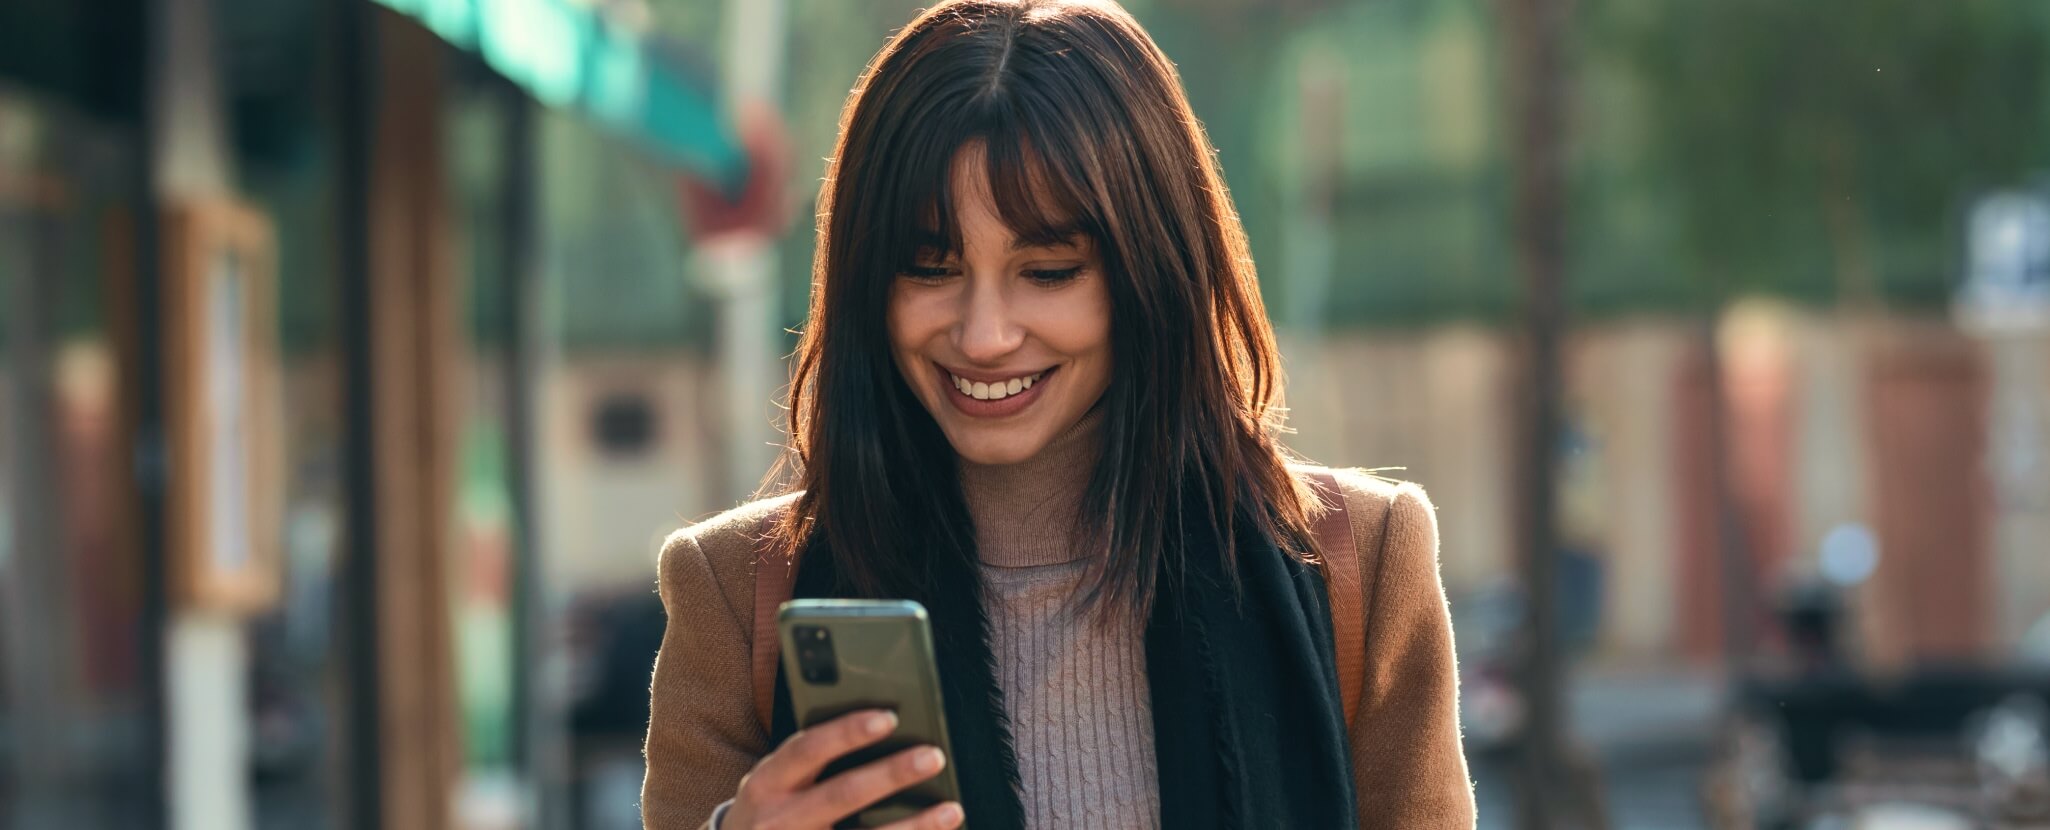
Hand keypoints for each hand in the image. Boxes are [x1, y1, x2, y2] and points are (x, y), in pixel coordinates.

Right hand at [725, 709, 963, 829]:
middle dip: (891, 775)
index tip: (888, 717)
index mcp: (768, 783)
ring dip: (914, 827)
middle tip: (933, 757)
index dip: (847, 732)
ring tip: (951, 811)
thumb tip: (879, 725)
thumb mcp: (773, 781)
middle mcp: (781, 820)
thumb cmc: (768, 809)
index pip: (808, 749)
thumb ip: (809, 759)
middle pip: (843, 794)